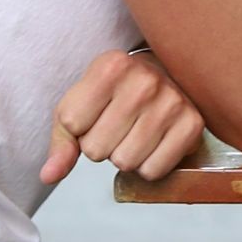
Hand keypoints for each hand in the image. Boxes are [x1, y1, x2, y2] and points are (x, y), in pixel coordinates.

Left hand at [41, 50, 205, 184]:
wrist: (167, 74)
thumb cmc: (117, 92)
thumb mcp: (82, 102)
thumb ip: (62, 140)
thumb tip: (48, 176)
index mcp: (112, 66)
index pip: (73, 125)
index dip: (80, 128)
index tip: (98, 111)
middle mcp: (145, 80)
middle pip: (98, 150)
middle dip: (103, 145)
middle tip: (119, 124)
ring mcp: (173, 102)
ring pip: (125, 163)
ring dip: (125, 156)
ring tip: (136, 132)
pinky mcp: (193, 124)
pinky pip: (153, 171)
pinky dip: (149, 165)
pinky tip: (154, 142)